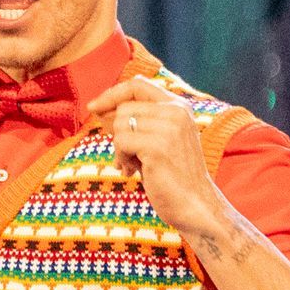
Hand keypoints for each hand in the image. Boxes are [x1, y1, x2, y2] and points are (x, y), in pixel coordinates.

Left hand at [86, 77, 233, 246]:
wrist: (196, 205)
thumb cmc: (172, 176)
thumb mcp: (157, 140)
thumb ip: (136, 122)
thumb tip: (98, 108)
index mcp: (179, 106)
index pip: (138, 84)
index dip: (112, 93)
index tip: (94, 107)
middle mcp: (176, 111)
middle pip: (124, 107)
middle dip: (117, 133)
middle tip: (127, 157)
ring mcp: (169, 127)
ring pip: (119, 124)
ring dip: (119, 148)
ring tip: (133, 166)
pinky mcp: (158, 146)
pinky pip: (120, 142)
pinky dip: (120, 158)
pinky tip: (132, 172)